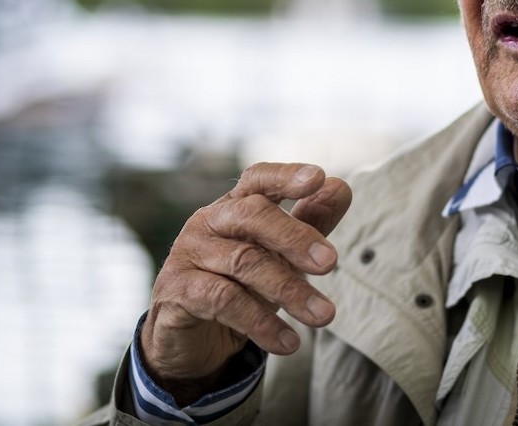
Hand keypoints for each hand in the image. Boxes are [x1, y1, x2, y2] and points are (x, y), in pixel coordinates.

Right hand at [139, 162, 352, 402]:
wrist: (190, 338)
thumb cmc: (239, 284)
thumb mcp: (278, 255)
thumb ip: (309, 222)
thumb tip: (341, 187)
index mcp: (235, 206)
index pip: (258, 179)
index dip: (286, 176)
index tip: (317, 178)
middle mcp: (208, 221)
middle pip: (253, 214)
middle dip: (296, 237)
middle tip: (331, 263)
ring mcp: (188, 253)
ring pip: (244, 262)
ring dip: (289, 290)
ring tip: (324, 316)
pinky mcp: (177, 290)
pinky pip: (223, 300)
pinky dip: (261, 323)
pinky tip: (288, 342)